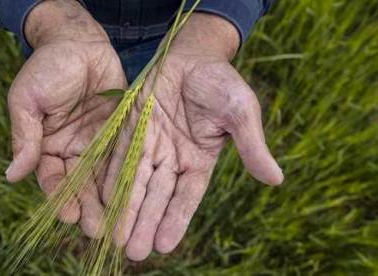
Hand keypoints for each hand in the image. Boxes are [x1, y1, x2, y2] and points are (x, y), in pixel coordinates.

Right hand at [5, 0, 125, 236]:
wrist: (79, 42)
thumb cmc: (48, 68)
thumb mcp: (28, 100)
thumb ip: (24, 137)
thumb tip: (11, 176)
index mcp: (47, 146)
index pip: (52, 179)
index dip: (59, 197)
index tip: (67, 215)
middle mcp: (72, 150)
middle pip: (80, 185)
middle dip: (87, 208)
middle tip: (97, 230)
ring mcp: (97, 142)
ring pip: (103, 178)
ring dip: (108, 201)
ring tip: (117, 224)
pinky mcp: (119, 132)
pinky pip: (123, 157)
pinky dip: (126, 177)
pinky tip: (133, 195)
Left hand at [104, 13, 283, 259]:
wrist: (191, 54)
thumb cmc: (220, 82)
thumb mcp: (241, 112)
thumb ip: (252, 145)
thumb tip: (276, 179)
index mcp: (199, 160)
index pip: (186, 197)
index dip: (175, 220)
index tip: (164, 245)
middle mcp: (172, 159)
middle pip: (157, 197)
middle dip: (145, 223)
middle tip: (134, 253)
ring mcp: (150, 145)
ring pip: (135, 182)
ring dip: (126, 208)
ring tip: (115, 237)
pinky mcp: (130, 128)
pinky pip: (119, 156)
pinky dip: (110, 176)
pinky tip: (102, 199)